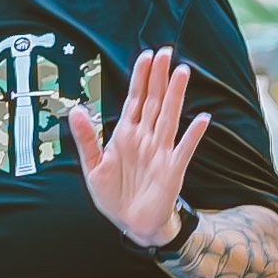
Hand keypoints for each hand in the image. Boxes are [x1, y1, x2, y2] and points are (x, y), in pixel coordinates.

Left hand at [66, 45, 202, 251]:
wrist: (131, 225)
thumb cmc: (115, 195)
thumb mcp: (93, 166)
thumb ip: (86, 138)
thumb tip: (76, 109)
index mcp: (126, 135)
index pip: (135, 99)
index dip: (140, 78)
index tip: (145, 55)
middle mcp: (145, 138)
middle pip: (154, 101)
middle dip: (158, 77)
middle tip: (165, 52)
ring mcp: (160, 152)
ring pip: (168, 117)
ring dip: (175, 96)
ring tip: (182, 72)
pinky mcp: (172, 171)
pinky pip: (184, 150)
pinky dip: (193, 135)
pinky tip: (201, 119)